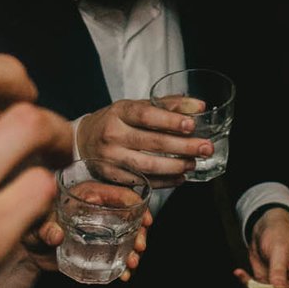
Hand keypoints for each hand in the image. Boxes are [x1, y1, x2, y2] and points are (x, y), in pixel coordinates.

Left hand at [21, 206, 150, 279]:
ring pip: (127, 236)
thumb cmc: (32, 226)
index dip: (137, 205)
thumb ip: (45, 228)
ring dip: (134, 250)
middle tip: (139, 247)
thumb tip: (55, 235)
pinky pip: (117, 254)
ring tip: (132, 263)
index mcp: (88, 194)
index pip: (120, 194)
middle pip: (130, 217)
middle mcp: (98, 210)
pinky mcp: (99, 248)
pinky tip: (124, 274)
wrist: (29, 249)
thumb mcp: (36, 224)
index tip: (145, 220)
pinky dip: (123, 264)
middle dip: (139, 232)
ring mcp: (101, 230)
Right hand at [77, 98, 210, 188]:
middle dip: (183, 147)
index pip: (146, 115)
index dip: (170, 121)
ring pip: (147, 166)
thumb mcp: (137, 106)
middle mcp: (112, 135)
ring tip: (193, 164)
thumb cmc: (116, 121)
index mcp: (119, 112)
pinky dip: (164, 182)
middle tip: (205, 148)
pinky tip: (179, 177)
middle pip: (152, 143)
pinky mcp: (112, 177)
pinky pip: (142, 182)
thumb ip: (169, 105)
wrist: (83, 140)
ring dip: (175, 166)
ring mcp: (110, 158)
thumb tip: (200, 107)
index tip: (192, 125)